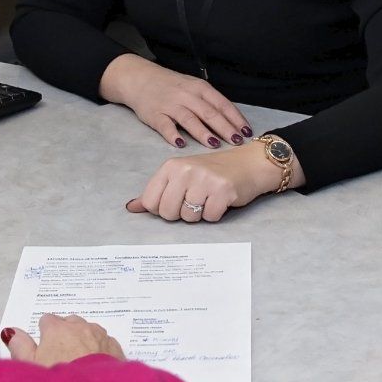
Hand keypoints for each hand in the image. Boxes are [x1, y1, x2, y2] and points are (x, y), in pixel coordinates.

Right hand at [2, 314, 125, 365]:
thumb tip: (10, 331)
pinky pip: (105, 343)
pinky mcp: (116, 347)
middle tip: (61, 357)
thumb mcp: (30, 366)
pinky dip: (100, 350)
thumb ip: (19, 345)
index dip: (44, 335)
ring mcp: (100, 336)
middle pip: (70, 323)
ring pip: (89, 331)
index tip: (45, 350)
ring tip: (79, 363)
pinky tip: (96, 367)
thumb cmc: (58, 381)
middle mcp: (80, 326)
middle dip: (65, 335)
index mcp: (57, 328)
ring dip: (84, 341)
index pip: (46, 320)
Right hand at [99, 54, 252, 149]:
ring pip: (190, 119)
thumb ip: (209, 103)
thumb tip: (233, 123)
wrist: (140, 79)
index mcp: (199, 88)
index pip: (222, 104)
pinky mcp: (155, 115)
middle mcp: (187, 95)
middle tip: (237, 142)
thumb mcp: (193, 87)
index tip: (247, 132)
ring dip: (203, 132)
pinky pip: (165, 126)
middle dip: (225, 128)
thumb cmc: (171, 86)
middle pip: (209, 113)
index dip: (235, 118)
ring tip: (214, 144)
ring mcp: (170, 105)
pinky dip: (173, 135)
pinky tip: (181, 144)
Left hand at [126, 144, 275, 222]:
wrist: (249, 163)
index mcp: (171, 166)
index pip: (151, 202)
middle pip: (168, 213)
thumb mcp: (181, 176)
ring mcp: (204, 179)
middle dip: (182, 214)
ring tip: (209, 198)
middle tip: (196, 200)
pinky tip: (221, 200)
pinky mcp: (222, 190)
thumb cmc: (213, 172)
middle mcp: (185, 170)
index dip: (163, 209)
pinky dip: (215, 214)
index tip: (177, 201)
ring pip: (189, 217)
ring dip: (200, 214)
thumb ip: (157, 192)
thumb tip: (131, 207)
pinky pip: (209, 217)